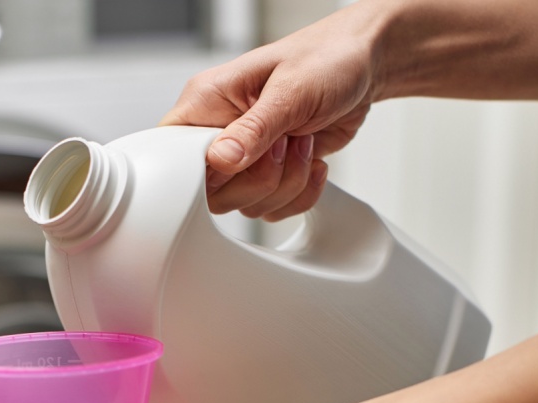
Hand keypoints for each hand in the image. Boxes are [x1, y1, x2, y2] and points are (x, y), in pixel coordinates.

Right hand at [160, 2, 391, 220]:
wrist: (361, 67)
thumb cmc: (325, 59)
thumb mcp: (291, 89)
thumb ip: (254, 127)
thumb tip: (221, 158)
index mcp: (207, 101)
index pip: (176, 153)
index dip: (205, 172)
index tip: (243, 161)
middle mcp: (220, 132)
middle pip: (212, 193)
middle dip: (260, 179)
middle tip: (285, 144)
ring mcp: (244, 157)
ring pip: (246, 205)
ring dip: (286, 184)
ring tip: (304, 143)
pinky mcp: (269, 174)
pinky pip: (272, 208)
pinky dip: (300, 194)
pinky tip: (312, 161)